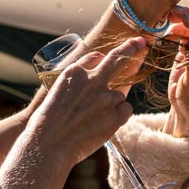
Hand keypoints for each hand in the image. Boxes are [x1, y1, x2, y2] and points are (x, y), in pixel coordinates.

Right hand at [29, 37, 146, 165]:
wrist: (48, 145)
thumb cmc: (47, 123)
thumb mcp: (56, 93)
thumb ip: (76, 82)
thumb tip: (95, 79)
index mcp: (75, 72)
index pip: (95, 57)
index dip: (101, 60)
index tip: (109, 57)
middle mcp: (92, 80)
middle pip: (117, 59)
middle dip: (130, 48)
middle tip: (141, 43)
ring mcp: (106, 98)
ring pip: (119, 95)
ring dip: (112, 105)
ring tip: (93, 121)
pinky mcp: (115, 117)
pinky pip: (126, 110)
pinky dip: (119, 116)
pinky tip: (103, 126)